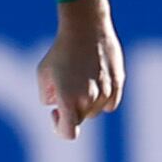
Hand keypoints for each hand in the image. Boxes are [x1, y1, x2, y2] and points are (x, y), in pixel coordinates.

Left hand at [38, 0, 125, 139]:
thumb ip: (47, 96)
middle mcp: (89, 99)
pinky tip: (94, 80)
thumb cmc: (60, 50)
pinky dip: (102, 98)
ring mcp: (106, 92)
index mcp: (68, 99)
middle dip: (72, 109)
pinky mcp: (118, 84)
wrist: (86, 28)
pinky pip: (110, 103)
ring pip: (96, 111)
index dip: (59, 128)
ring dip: (87, 102)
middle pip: (81, 119)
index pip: (68, 133)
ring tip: (80, 79)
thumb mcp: (43, 73)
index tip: (55, 113)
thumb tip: (57, 106)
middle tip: (66, 89)